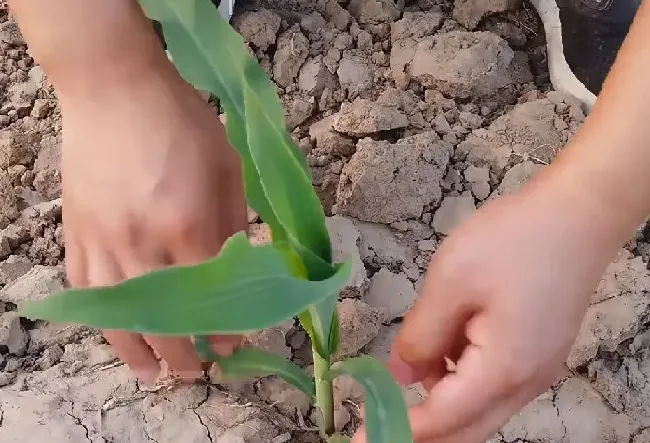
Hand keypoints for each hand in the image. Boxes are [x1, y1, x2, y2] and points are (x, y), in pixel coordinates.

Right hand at [59, 60, 246, 384]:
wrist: (115, 88)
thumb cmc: (181, 121)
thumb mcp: (226, 166)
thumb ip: (234, 222)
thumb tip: (241, 265)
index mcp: (187, 225)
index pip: (210, 298)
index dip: (224, 330)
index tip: (232, 348)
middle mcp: (141, 243)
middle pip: (163, 319)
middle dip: (182, 356)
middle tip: (196, 373)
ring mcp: (102, 241)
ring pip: (116, 316)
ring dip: (136, 353)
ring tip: (153, 376)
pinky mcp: (76, 232)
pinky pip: (85, 289)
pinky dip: (101, 319)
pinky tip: (116, 332)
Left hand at [353, 173, 623, 441]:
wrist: (577, 214)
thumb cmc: (511, 242)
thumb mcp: (451, 282)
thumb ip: (421, 335)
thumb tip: (399, 374)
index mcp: (502, 370)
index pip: (442, 419)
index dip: (397, 431)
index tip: (357, 439)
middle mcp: (525, 383)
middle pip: (466, 429)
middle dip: (422, 429)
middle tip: (377, 418)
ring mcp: (537, 370)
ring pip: (479, 408)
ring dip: (440, 397)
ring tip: (411, 359)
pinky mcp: (538, 352)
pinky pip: (493, 384)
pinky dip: (460, 378)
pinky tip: (444, 344)